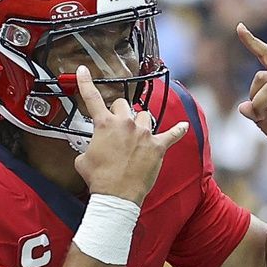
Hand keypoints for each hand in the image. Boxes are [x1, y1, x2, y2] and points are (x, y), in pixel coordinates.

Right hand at [73, 66, 188, 204]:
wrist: (116, 196)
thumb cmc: (99, 179)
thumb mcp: (83, 160)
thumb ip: (86, 148)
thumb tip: (89, 150)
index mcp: (104, 124)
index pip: (91, 98)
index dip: (85, 82)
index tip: (83, 70)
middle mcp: (125, 124)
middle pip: (123, 105)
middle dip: (120, 112)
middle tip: (118, 126)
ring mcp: (144, 134)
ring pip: (144, 116)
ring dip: (140, 123)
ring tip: (138, 135)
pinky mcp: (158, 146)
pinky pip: (172, 134)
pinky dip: (177, 131)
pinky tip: (183, 127)